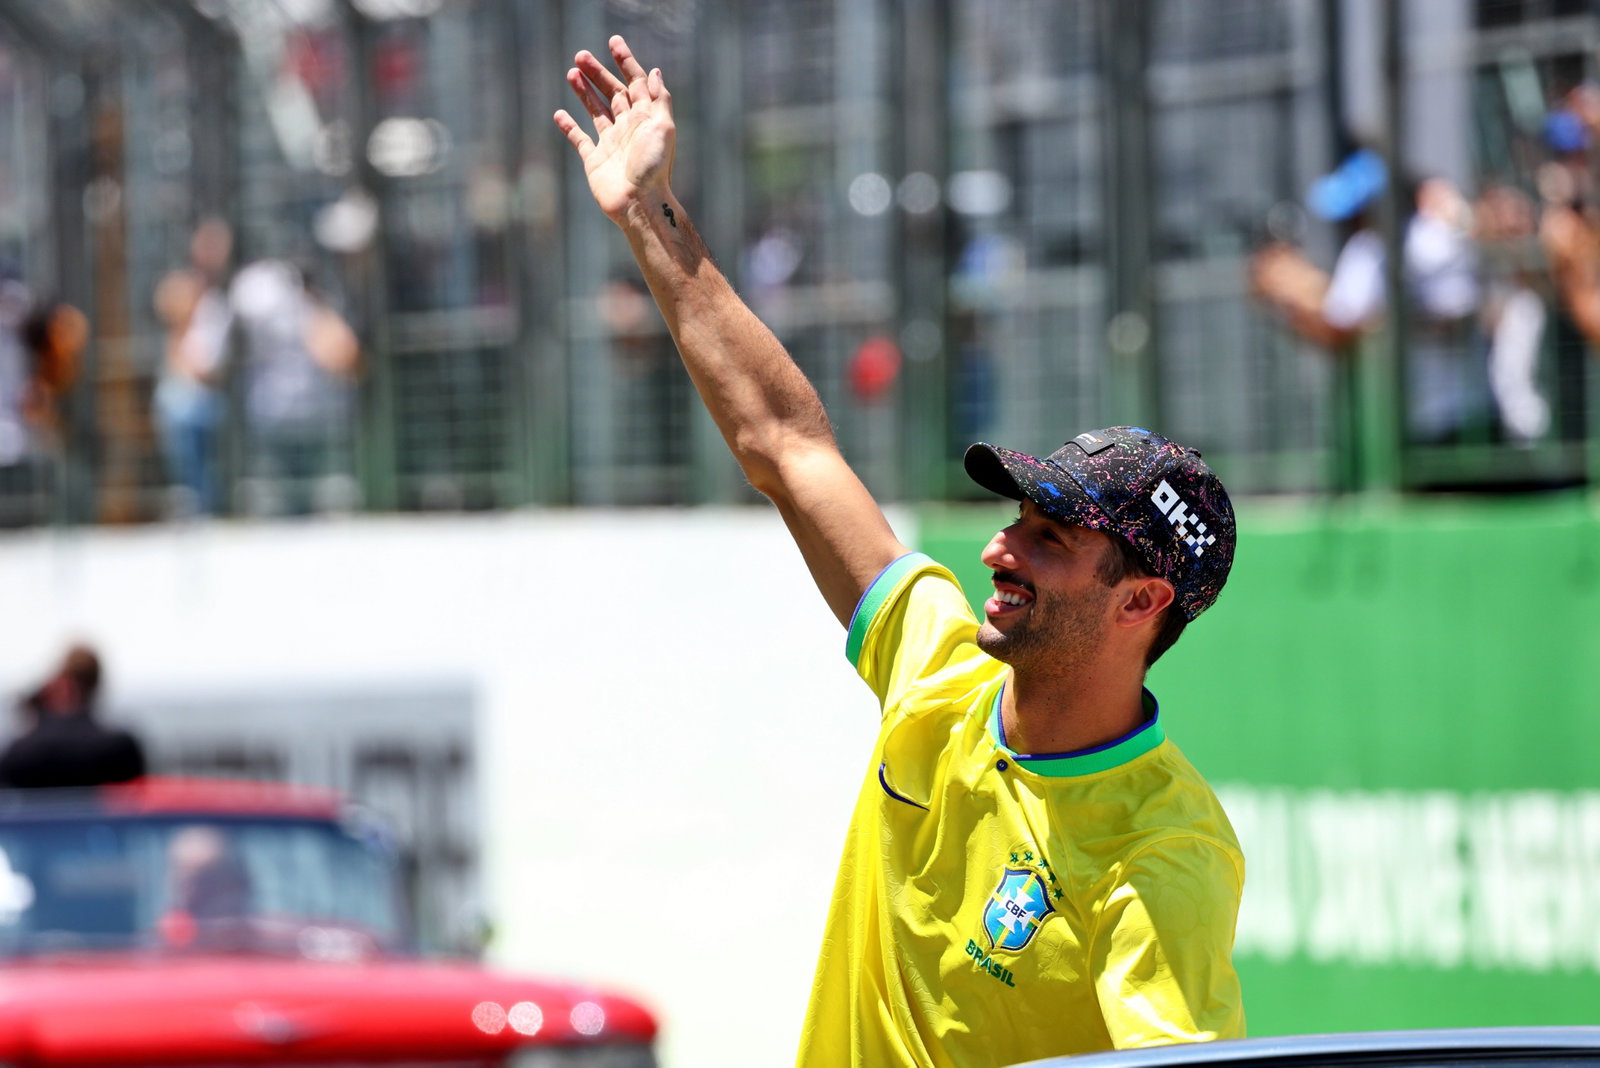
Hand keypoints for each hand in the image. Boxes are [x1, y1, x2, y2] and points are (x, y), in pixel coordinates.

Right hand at [553, 36, 674, 221]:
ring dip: (584, 92)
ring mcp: (610, 144)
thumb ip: (658, 99)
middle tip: (580, 55)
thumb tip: (654, 72)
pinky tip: (560, 114)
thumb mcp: (663, 127)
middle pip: (612, 93)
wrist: (640, 203)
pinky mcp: (595, 160)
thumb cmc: (654, 167)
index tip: (613, 42)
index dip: (626, 62)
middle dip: (598, 73)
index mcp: (644, 118)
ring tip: (571, 73)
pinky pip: (580, 139)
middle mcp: (628, 128)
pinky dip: (569, 127)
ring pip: (596, 111)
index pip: (635, 83)